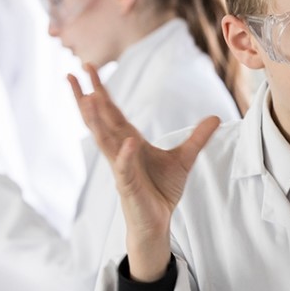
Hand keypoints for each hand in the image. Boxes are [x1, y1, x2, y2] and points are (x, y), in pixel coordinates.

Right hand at [69, 64, 219, 280]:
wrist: (158, 221)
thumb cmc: (162, 190)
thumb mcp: (185, 158)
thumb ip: (198, 137)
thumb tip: (215, 117)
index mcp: (130, 142)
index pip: (113, 112)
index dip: (102, 91)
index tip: (89, 69)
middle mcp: (120, 152)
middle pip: (100, 120)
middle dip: (87, 97)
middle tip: (74, 72)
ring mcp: (121, 168)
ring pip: (105, 141)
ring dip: (97, 121)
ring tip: (89, 98)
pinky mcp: (128, 186)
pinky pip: (124, 169)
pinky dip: (126, 155)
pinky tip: (128, 142)